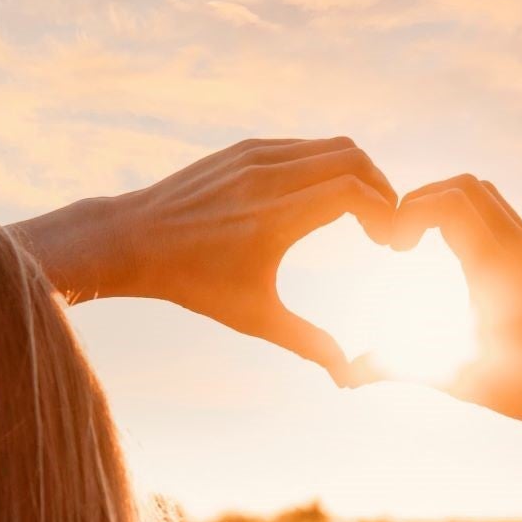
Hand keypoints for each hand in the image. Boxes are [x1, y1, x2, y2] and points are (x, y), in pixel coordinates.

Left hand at [12, 137, 399, 384]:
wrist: (133, 241)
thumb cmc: (193, 284)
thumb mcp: (253, 317)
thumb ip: (306, 342)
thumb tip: (347, 375)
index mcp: (275, 217)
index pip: (353, 192)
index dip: (384, 211)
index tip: (388, 242)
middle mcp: (267, 178)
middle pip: (352, 158)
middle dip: (380, 188)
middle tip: (382, 225)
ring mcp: (254, 156)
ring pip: (329, 146)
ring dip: (355, 174)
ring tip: (359, 213)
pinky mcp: (243, 148)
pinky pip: (302, 146)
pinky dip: (324, 165)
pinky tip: (322, 198)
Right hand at [389, 174, 521, 443]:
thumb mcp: (456, 379)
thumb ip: (398, 368)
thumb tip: (345, 376)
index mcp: (500, 270)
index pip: (451, 202)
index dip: (410, 210)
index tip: (392, 247)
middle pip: (469, 186)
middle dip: (424, 200)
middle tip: (401, 238)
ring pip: (491, 199)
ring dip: (450, 209)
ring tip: (423, 246)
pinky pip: (507, 221)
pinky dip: (473, 225)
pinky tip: (457, 266)